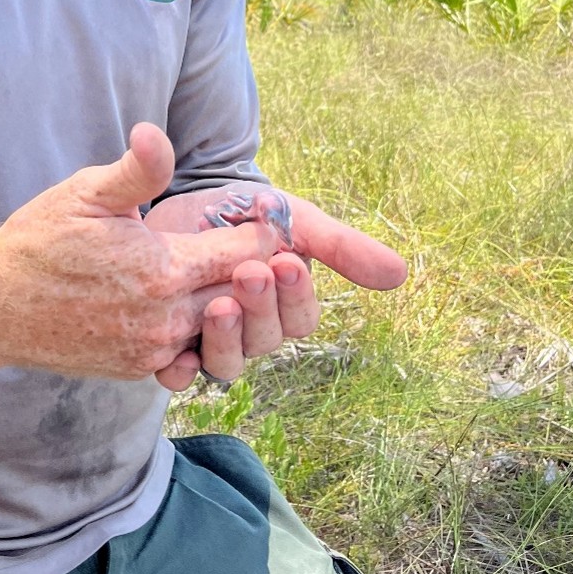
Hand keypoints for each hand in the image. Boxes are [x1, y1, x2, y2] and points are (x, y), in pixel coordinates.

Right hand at [0, 125, 279, 381]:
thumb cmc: (41, 240)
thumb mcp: (87, 192)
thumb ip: (137, 169)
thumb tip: (155, 131)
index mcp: (163, 270)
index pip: (247, 253)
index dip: (264, 229)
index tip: (267, 211)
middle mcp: (166, 319)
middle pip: (242, 294)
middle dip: (255, 269)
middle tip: (260, 242)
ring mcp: (153, 351)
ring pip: (218, 326)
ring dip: (227, 300)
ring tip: (227, 269)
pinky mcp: (138, 370)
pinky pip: (188, 350)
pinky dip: (197, 327)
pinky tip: (190, 299)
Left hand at [145, 188, 406, 390]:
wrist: (190, 199)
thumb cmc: (252, 211)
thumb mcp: (298, 220)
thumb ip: (342, 247)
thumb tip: (399, 274)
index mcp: (286, 304)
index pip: (300, 317)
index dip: (295, 295)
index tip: (287, 262)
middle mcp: (253, 329)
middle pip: (266, 340)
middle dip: (260, 307)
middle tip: (249, 272)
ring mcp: (213, 337)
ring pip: (227, 362)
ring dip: (225, 337)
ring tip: (218, 303)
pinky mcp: (172, 339)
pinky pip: (178, 374)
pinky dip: (179, 370)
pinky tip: (178, 356)